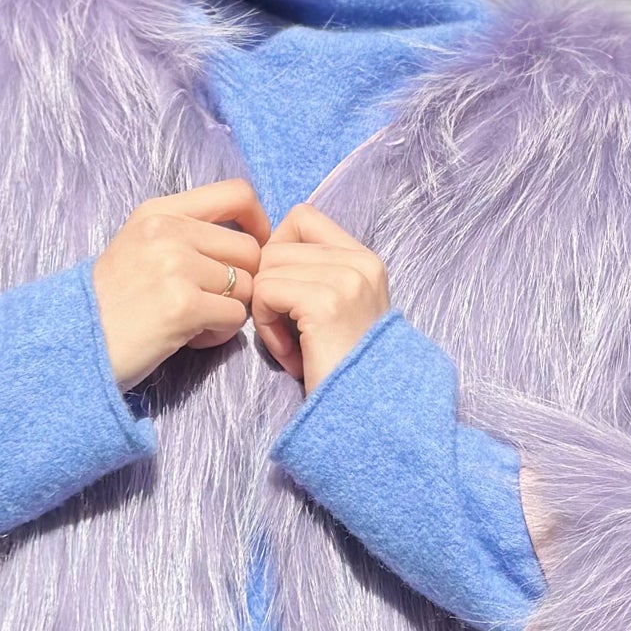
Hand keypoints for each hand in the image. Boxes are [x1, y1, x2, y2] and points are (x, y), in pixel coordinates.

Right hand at [91, 178, 269, 390]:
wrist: (72, 343)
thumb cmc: (111, 303)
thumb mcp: (138, 246)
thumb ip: (185, 233)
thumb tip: (248, 239)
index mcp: (158, 212)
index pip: (237, 193)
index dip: (258, 222)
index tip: (255, 247)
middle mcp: (168, 231)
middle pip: (249, 249)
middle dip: (240, 281)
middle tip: (209, 303)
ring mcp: (176, 266)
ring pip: (245, 286)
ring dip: (227, 311)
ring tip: (193, 323)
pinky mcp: (183, 305)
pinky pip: (234, 317)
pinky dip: (217, 335)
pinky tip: (188, 339)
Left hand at [250, 203, 390, 391]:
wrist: (369, 414)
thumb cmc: (343, 370)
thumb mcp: (337, 310)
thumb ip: (313, 275)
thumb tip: (262, 253)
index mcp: (364, 258)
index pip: (301, 217)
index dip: (278, 250)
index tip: (286, 295)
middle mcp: (360, 261)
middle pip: (276, 245)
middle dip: (270, 290)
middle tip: (290, 334)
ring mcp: (346, 279)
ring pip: (266, 269)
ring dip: (266, 312)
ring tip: (292, 347)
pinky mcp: (326, 302)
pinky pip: (265, 292)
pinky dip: (266, 327)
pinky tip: (291, 355)